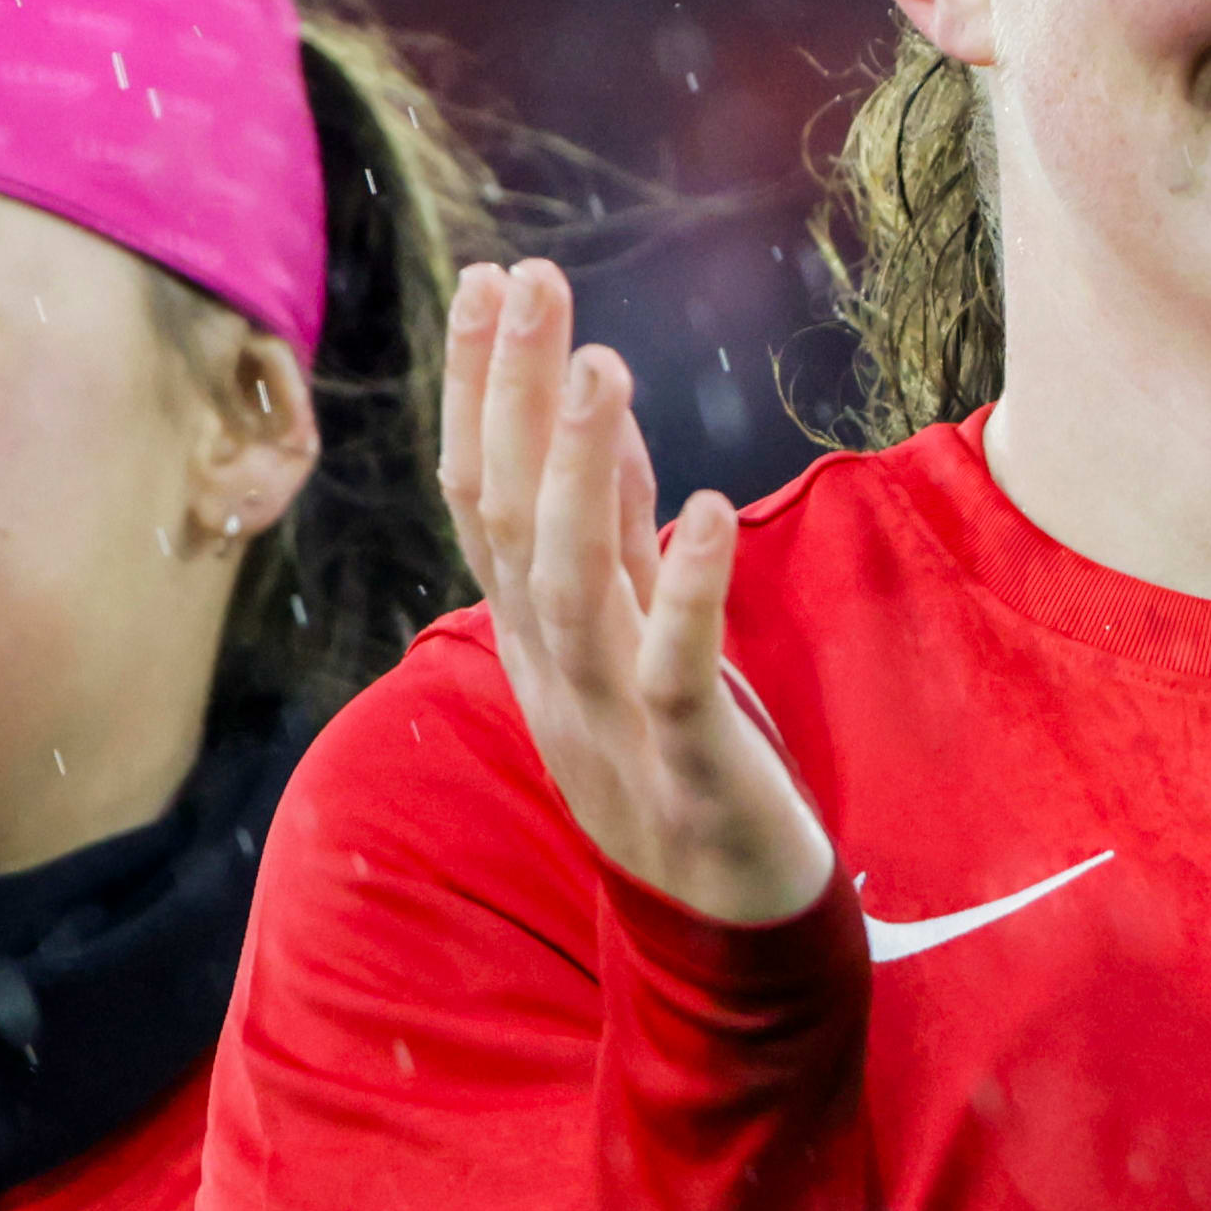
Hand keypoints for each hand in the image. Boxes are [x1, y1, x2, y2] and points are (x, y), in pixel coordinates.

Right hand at [437, 258, 836, 926]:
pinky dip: (682, 590)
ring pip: (570, 588)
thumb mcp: (635, 630)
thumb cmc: (683, 766)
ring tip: (601, 365)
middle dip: (510, 397)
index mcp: (532, 639)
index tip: (490, 282)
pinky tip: (698, 509)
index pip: (480, 497)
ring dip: (579, 471)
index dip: (478, 391)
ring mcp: (610, 728)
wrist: (731, 932)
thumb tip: (590, 404)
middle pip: (508, 523)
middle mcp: (550, 676)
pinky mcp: (688, 773)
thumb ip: (614, 528)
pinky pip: (672, 674)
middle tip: (527, 278)